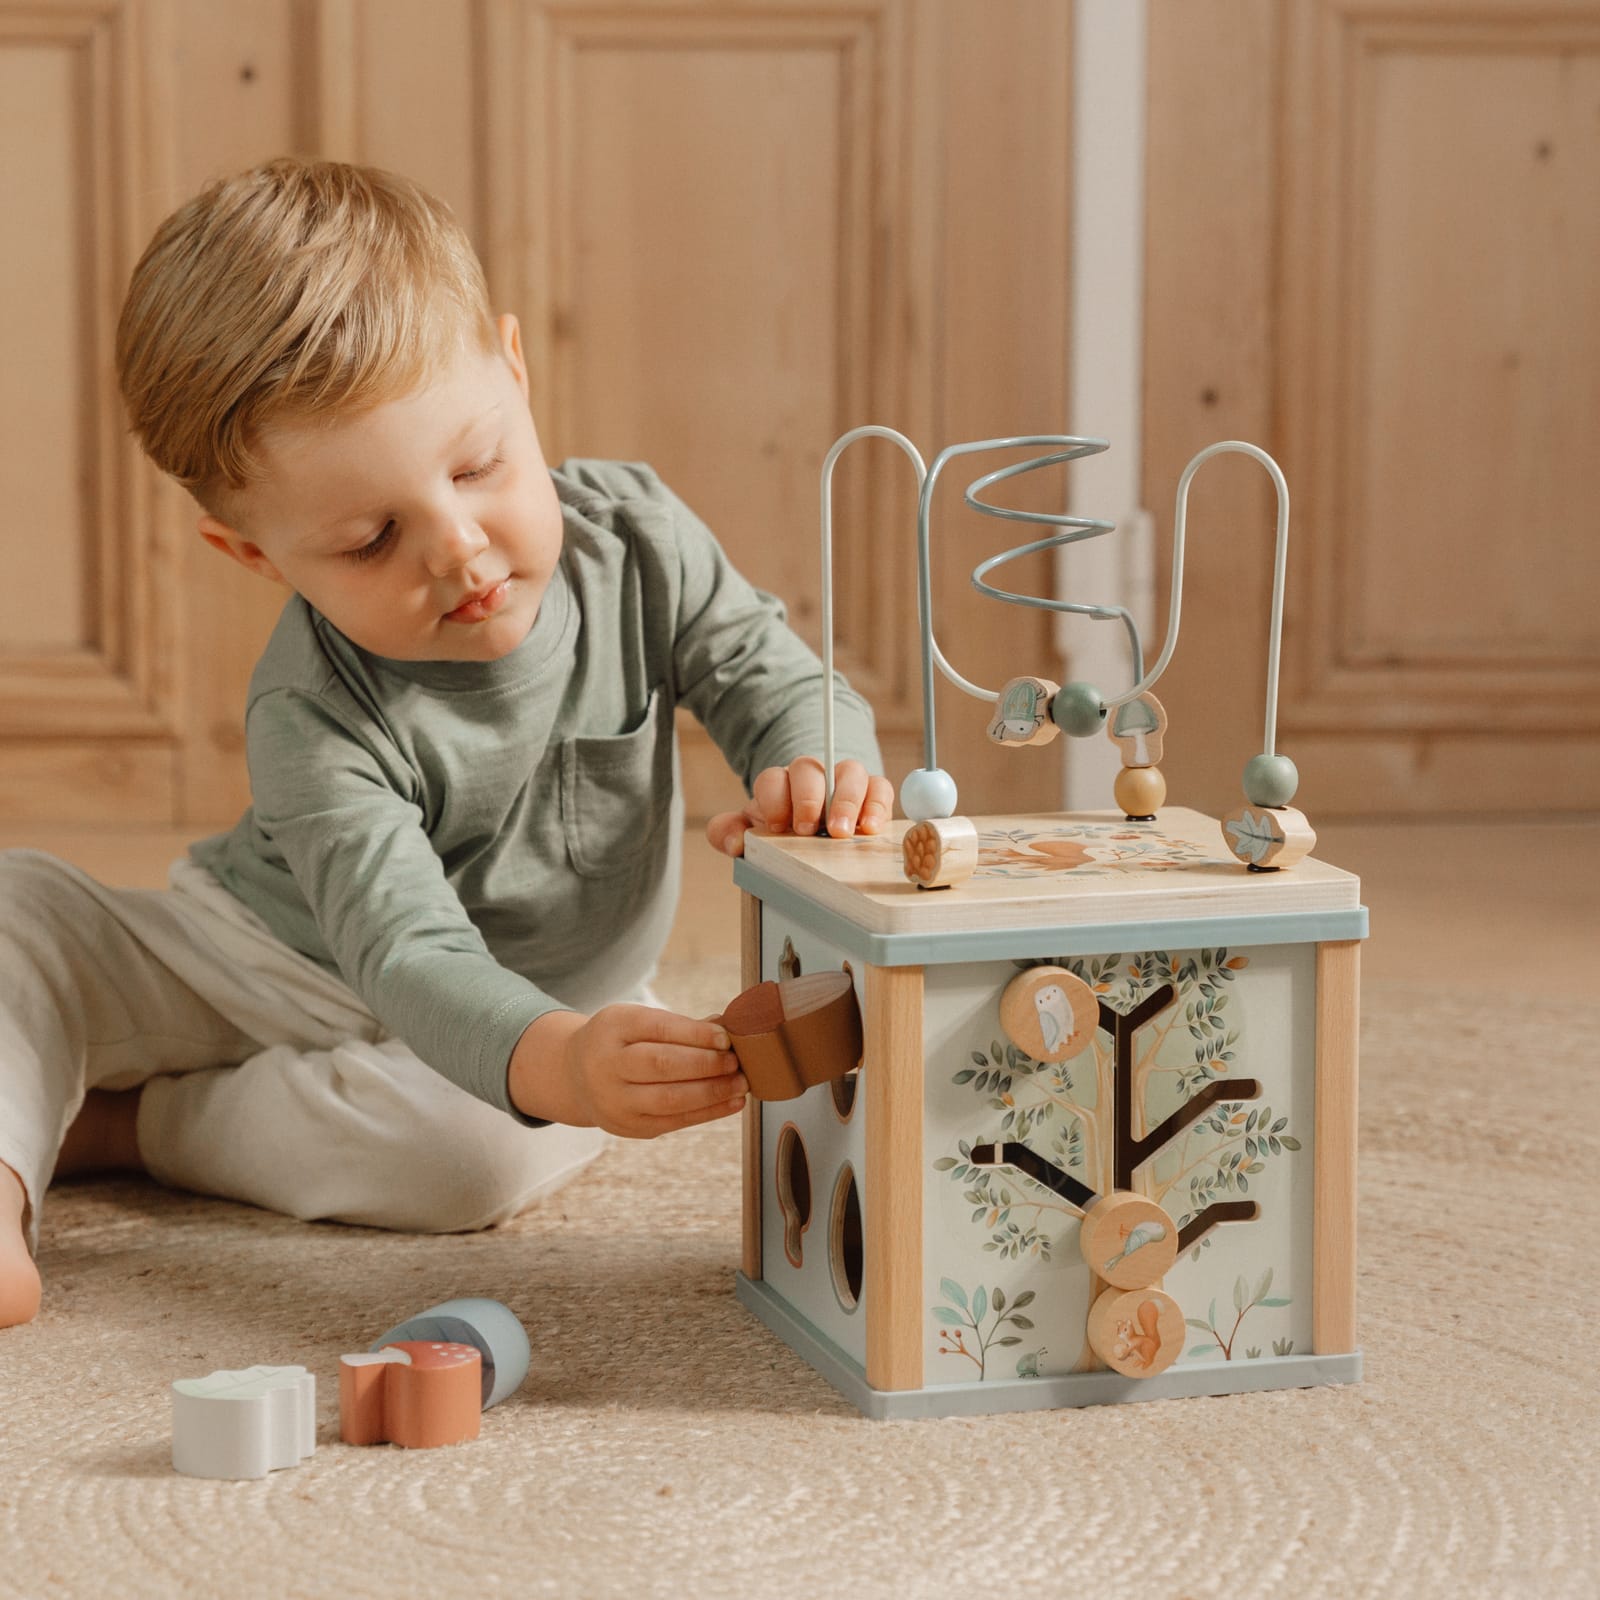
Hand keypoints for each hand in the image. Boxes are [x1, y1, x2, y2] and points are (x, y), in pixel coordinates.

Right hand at [509, 1005, 746, 1137]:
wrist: (576, 1075)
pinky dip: (708, 1113)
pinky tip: (732, 1103)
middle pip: (661, 1064)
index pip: (657, 1028)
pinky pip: (673, 1121)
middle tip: (736, 1061)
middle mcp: (607, 1064)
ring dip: (712, 1092)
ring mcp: (615, 1100)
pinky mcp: (628, 1127)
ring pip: (669, 1099)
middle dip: (706, 1064)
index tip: (726, 1037)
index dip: (695, 1034)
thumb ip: (679, 1026)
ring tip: (740, 1083)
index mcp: (613, 1027)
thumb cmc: (621, 1041)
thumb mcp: (638, 1021)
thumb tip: (727, 1029)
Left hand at [705, 756, 893, 857]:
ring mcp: (844, 781)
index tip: (778, 826)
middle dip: (808, 798)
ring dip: (846, 800)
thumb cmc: (783, 830)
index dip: (774, 800)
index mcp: (779, 783)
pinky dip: (877, 805)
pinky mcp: (873, 793)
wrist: (815, 829)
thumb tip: (735, 842)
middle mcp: (813, 775)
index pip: (772, 778)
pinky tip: (870, 828)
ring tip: (842, 832)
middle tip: (807, 829)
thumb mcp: (751, 831)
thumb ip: (729, 832)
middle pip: (811, 769)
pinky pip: (881, 787)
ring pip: (850, 772)